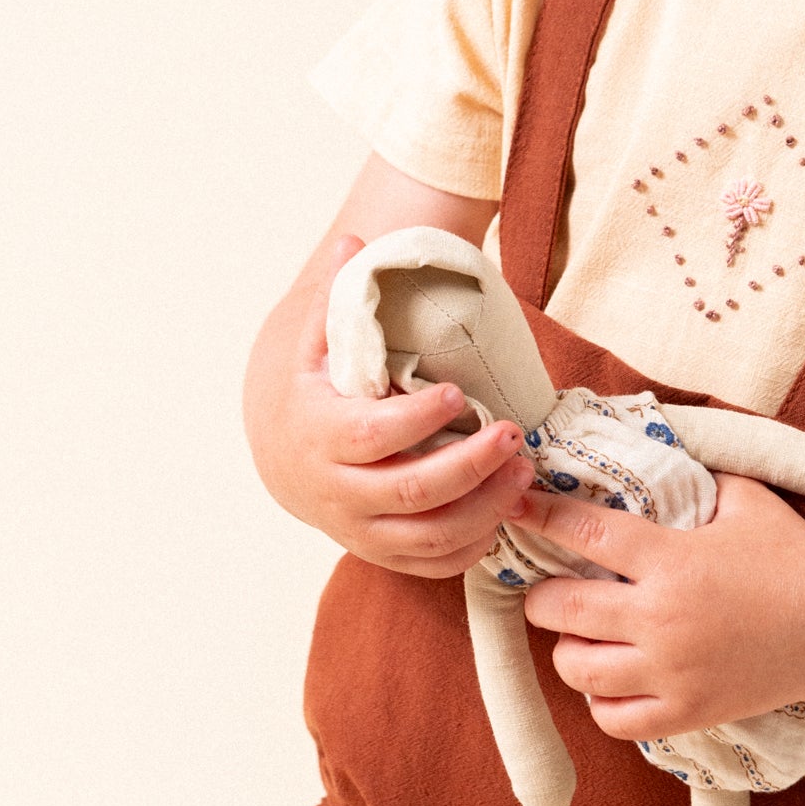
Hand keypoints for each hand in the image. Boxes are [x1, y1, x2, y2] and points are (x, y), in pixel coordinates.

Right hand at [244, 234, 536, 576]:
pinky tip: (503, 509)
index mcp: (317, 433)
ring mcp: (357, 530)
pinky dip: (471, 546)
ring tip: (522, 471)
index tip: (459, 395)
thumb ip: (338, 296)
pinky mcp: (380, 551)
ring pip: (425, 536)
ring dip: (481, 509)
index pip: (370, 437)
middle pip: (407, 493)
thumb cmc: (313, 386)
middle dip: (467, 467)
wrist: (282, 451)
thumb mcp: (315, 339)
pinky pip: (430, 563)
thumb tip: (353, 242)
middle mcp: (333, 491)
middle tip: (514, 434)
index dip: (416, 421)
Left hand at [515, 471, 804, 738]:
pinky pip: (613, 718)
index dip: (542, 518)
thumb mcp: (744, 499)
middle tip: (549, 590)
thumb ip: (694, 480)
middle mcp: (663, 618)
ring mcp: (672, 672)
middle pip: (562, 608)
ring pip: (577, 668)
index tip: (516, 509)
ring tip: (583, 635)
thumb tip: (655, 456)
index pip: (586, 534)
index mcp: (674, 559)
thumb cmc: (793, 554)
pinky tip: (612, 678)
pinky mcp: (687, 712)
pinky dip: (601, 699)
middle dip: (542, 596)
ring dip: (569, 648)